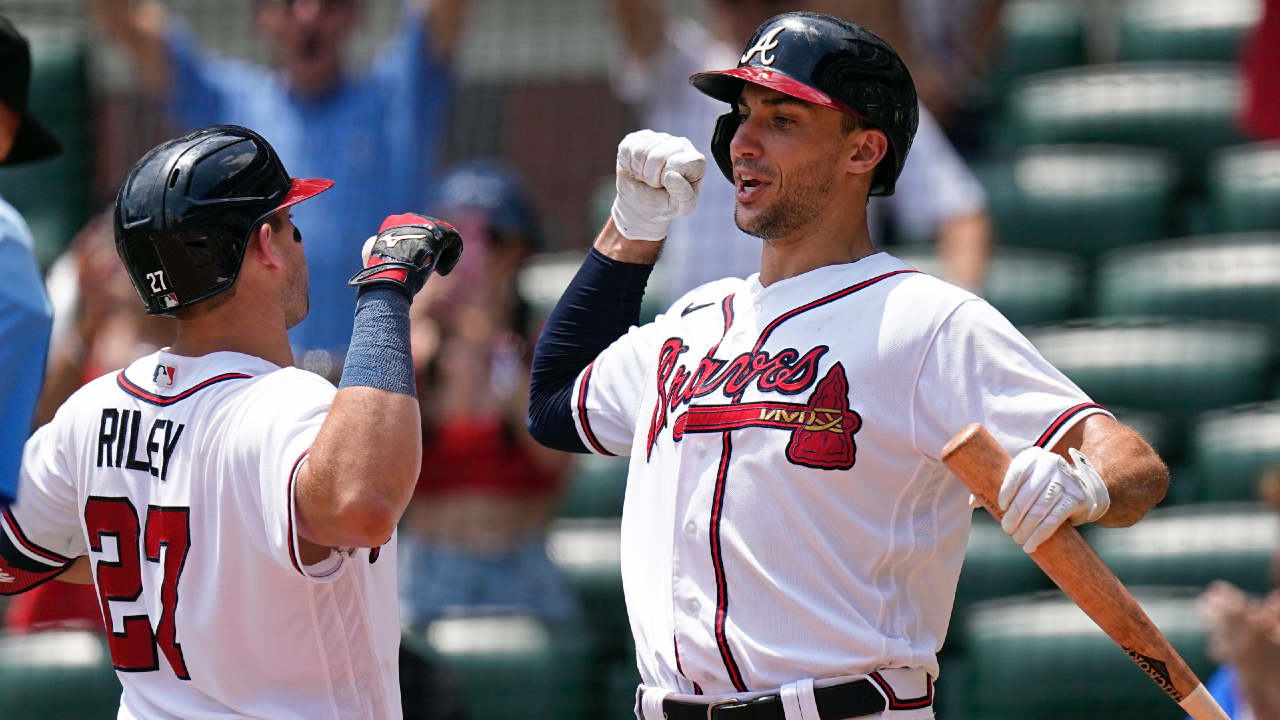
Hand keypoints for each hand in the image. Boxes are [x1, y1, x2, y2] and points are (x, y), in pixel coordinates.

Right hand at [349, 213, 463, 298]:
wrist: (390, 273)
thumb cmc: (382, 270)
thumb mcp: (372, 254)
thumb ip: (381, 246)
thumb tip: (379, 245)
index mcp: (394, 222)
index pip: (415, 232)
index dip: (419, 249)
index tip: (416, 263)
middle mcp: (410, 218)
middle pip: (430, 233)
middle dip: (433, 251)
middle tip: (429, 266)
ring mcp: (426, 224)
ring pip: (444, 237)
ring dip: (443, 255)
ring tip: (437, 270)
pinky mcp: (441, 234)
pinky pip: (455, 241)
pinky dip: (452, 258)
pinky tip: (442, 271)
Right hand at [611, 130, 704, 240]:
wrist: (640, 201)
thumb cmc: (664, 203)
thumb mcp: (679, 208)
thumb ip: (684, 196)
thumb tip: (672, 176)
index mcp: (696, 162)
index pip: (682, 162)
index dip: (668, 177)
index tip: (666, 187)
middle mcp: (681, 145)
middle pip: (660, 155)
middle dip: (650, 176)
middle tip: (653, 184)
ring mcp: (660, 138)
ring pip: (643, 149)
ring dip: (638, 170)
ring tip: (643, 177)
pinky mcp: (640, 137)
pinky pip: (628, 147)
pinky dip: (626, 163)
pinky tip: (634, 169)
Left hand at [998, 446, 1109, 552]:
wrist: (1082, 489)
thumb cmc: (1042, 485)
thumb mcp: (1024, 480)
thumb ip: (1001, 487)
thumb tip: (972, 502)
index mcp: (1033, 456)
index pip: (1016, 471)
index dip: (1007, 490)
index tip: (1000, 507)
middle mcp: (1051, 464)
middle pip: (1028, 493)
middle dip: (1014, 515)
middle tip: (1007, 529)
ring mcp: (1066, 481)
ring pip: (1041, 508)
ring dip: (1027, 528)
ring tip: (1018, 540)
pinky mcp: (1076, 498)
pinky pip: (1055, 519)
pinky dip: (1041, 534)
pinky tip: (1031, 544)